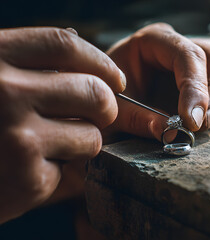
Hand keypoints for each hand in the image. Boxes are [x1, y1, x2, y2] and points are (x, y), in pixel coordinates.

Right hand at [0, 27, 124, 222]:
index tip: (117, 78)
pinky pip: (73, 168)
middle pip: (93, 91)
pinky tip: (31, 168)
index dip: (100, 61)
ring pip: (92, 133)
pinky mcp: (28, 177)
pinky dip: (60, 170)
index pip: (64, 46)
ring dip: (82, 142)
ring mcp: (18, 135)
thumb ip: (28, 63)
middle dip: (107, 107)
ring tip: (51, 145)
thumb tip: (82, 45)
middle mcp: (4, 91)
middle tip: (99, 116)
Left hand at [106, 23, 209, 140]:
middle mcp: (179, 47)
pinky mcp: (200, 84)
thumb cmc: (105, 96)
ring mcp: (193, 64)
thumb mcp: (113, 108)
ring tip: (202, 126)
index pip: (188, 55)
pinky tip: (202, 125)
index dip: (195, 87)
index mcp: (154, 40)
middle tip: (204, 123)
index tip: (191, 120)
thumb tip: (172, 133)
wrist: (101, 100)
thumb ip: (138, 120)